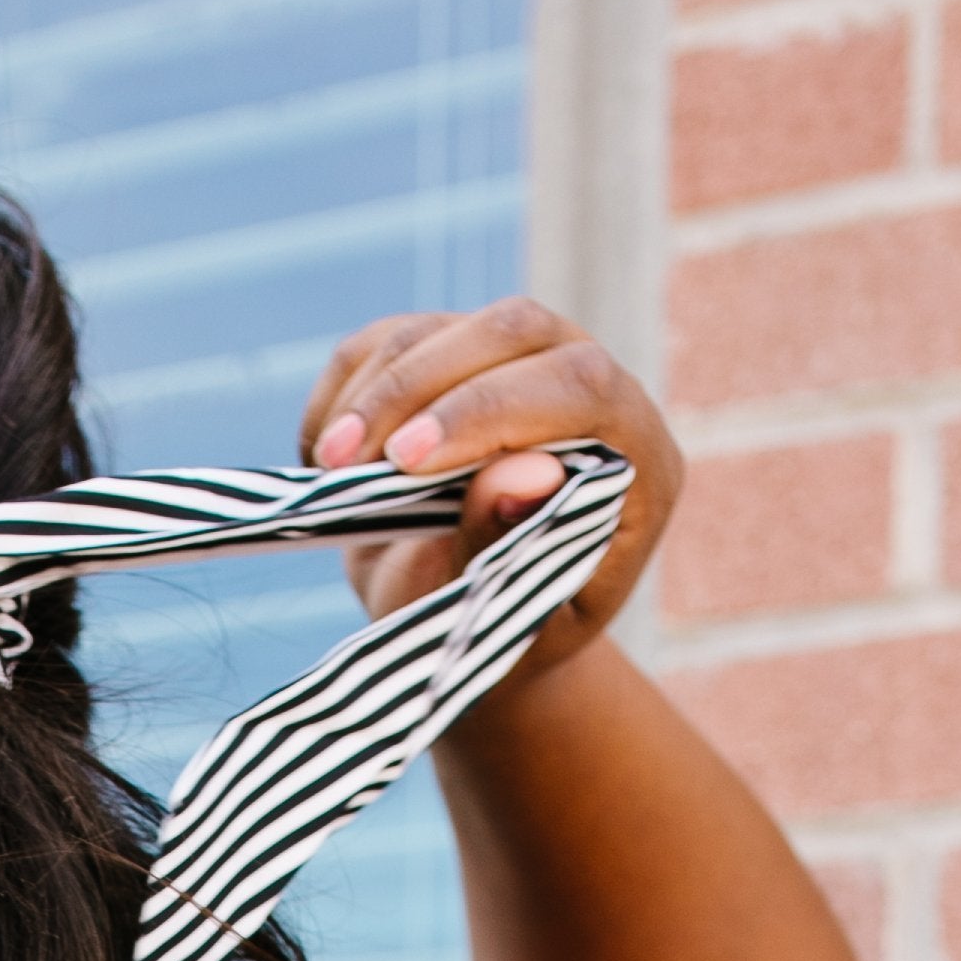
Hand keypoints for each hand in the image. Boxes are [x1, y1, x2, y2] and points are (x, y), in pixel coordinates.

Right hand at [298, 295, 680, 675]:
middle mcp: (596, 390)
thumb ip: (512, 549)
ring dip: (372, 390)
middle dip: (418, 388)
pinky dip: (347, 385)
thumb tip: (523, 472)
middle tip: (343, 463)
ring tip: (324, 467)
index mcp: (638, 458)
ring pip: (447, 327)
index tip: (408, 462)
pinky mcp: (458, 356)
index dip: (492, 410)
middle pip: (515, 330)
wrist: (479, 629)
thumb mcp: (510, 619)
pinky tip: (322, 453)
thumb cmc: (505, 633)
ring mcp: (523, 363)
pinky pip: (395, 338)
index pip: (583, 387)